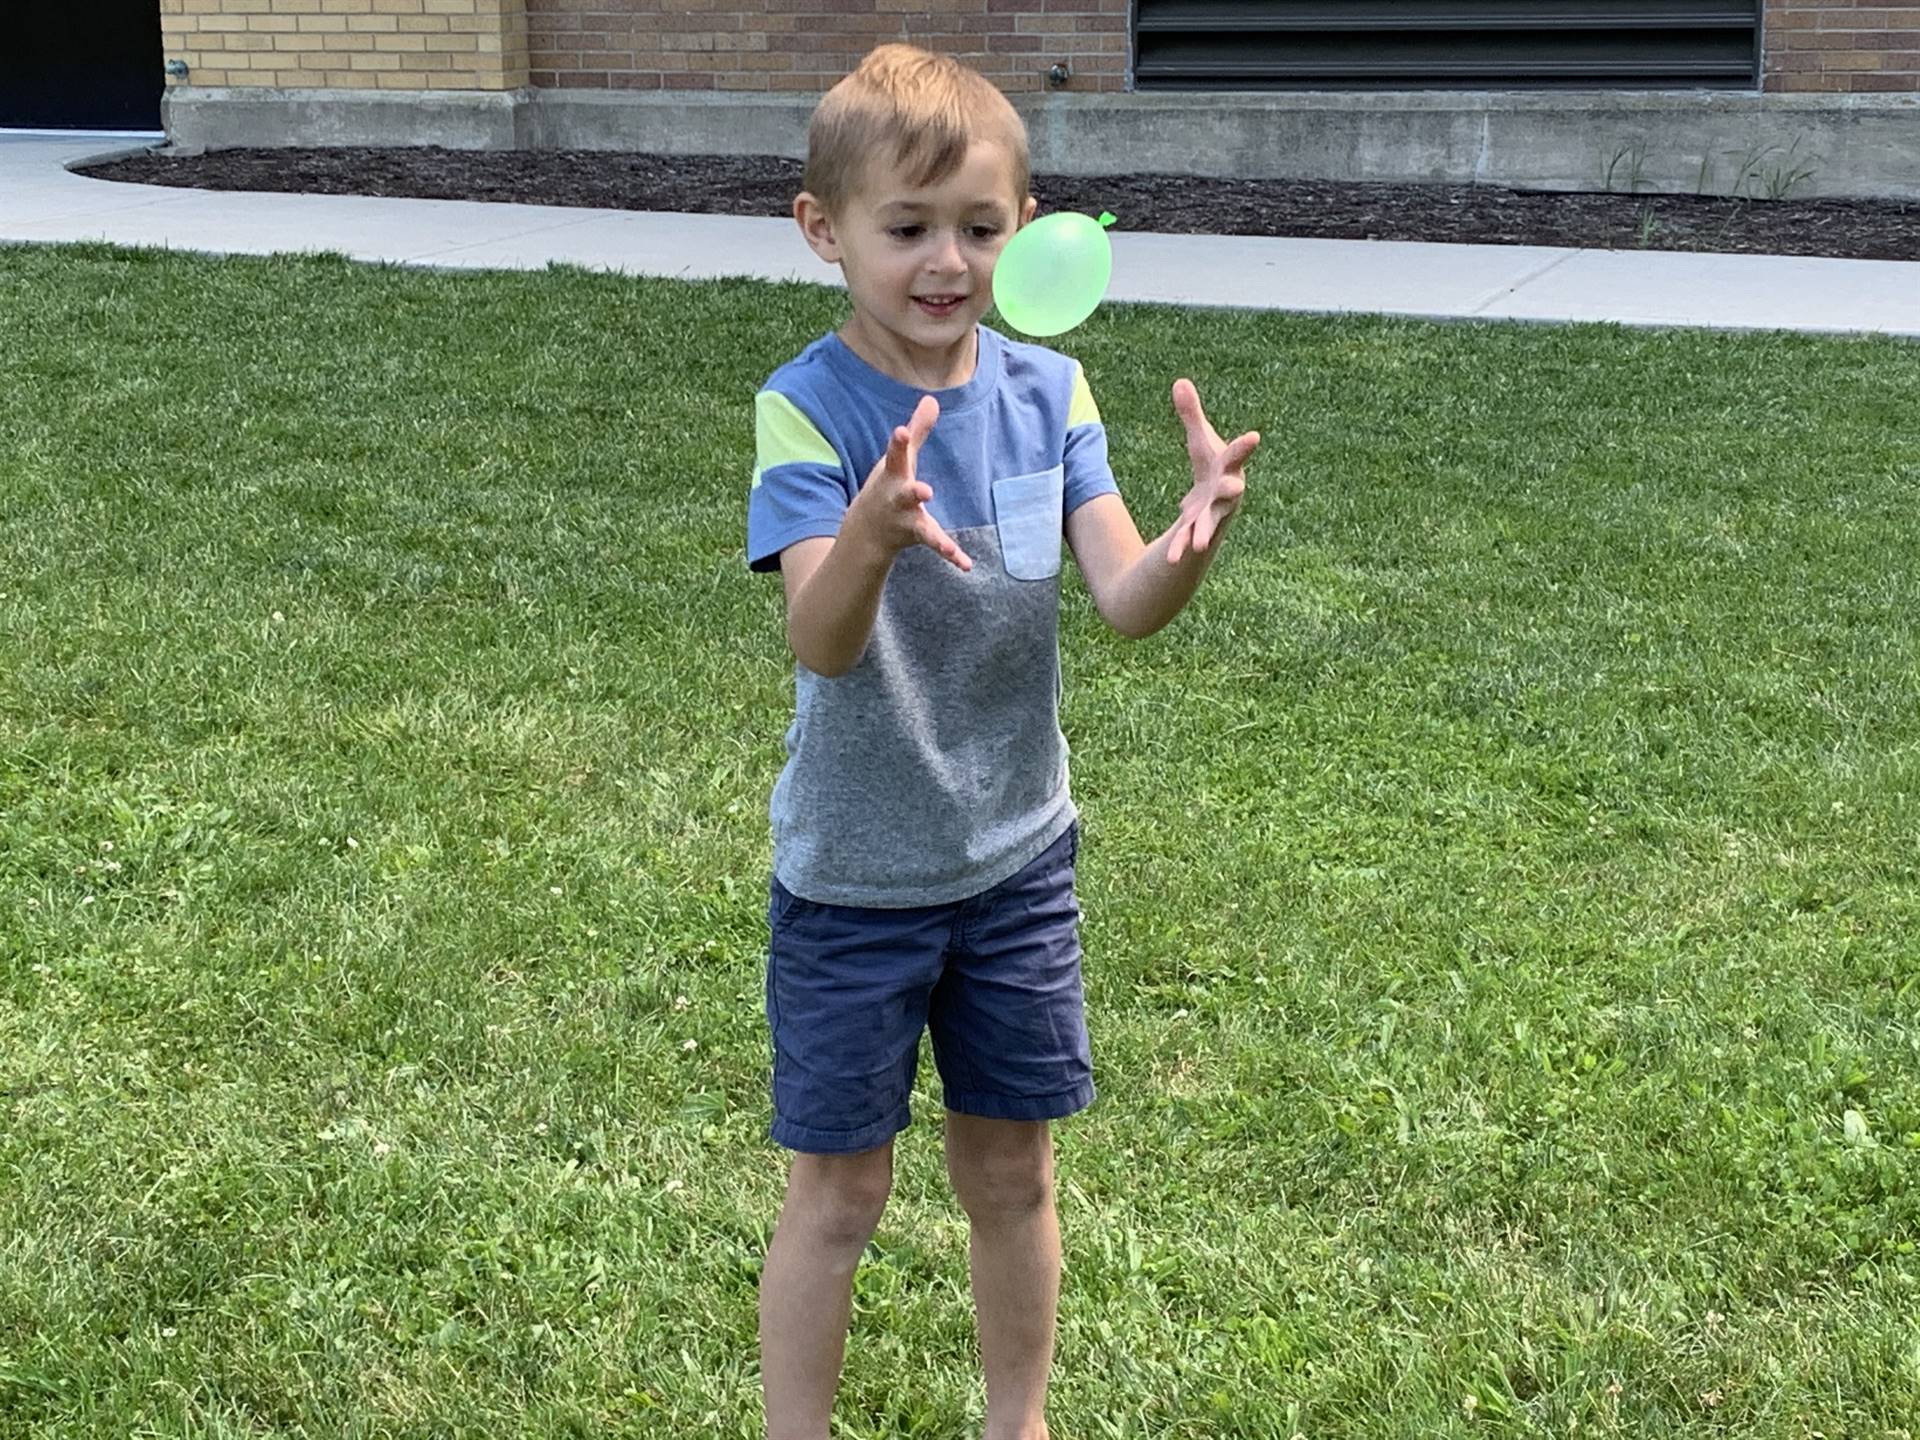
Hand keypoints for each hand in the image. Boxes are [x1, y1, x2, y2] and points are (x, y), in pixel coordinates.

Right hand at [846, 395, 972, 571]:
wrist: (866, 532)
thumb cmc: (885, 486)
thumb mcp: (899, 459)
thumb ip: (918, 431)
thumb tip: (932, 399)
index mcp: (893, 475)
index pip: (896, 454)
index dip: (898, 441)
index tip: (900, 431)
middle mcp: (898, 499)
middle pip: (906, 494)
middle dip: (914, 492)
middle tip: (925, 491)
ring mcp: (907, 521)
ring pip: (922, 528)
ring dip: (934, 535)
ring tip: (945, 546)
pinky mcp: (918, 536)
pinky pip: (936, 546)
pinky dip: (951, 554)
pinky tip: (966, 564)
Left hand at [1167, 378, 1259, 564]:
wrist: (1214, 502)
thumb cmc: (1211, 467)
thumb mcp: (1199, 441)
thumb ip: (1191, 415)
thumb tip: (1179, 381)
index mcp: (1228, 467)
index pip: (1237, 453)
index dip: (1244, 445)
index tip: (1254, 436)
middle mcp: (1226, 491)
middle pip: (1230, 490)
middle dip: (1231, 489)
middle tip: (1236, 488)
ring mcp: (1214, 512)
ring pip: (1209, 522)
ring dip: (1203, 532)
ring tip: (1197, 545)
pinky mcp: (1199, 528)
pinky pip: (1189, 538)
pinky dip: (1181, 547)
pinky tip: (1172, 560)